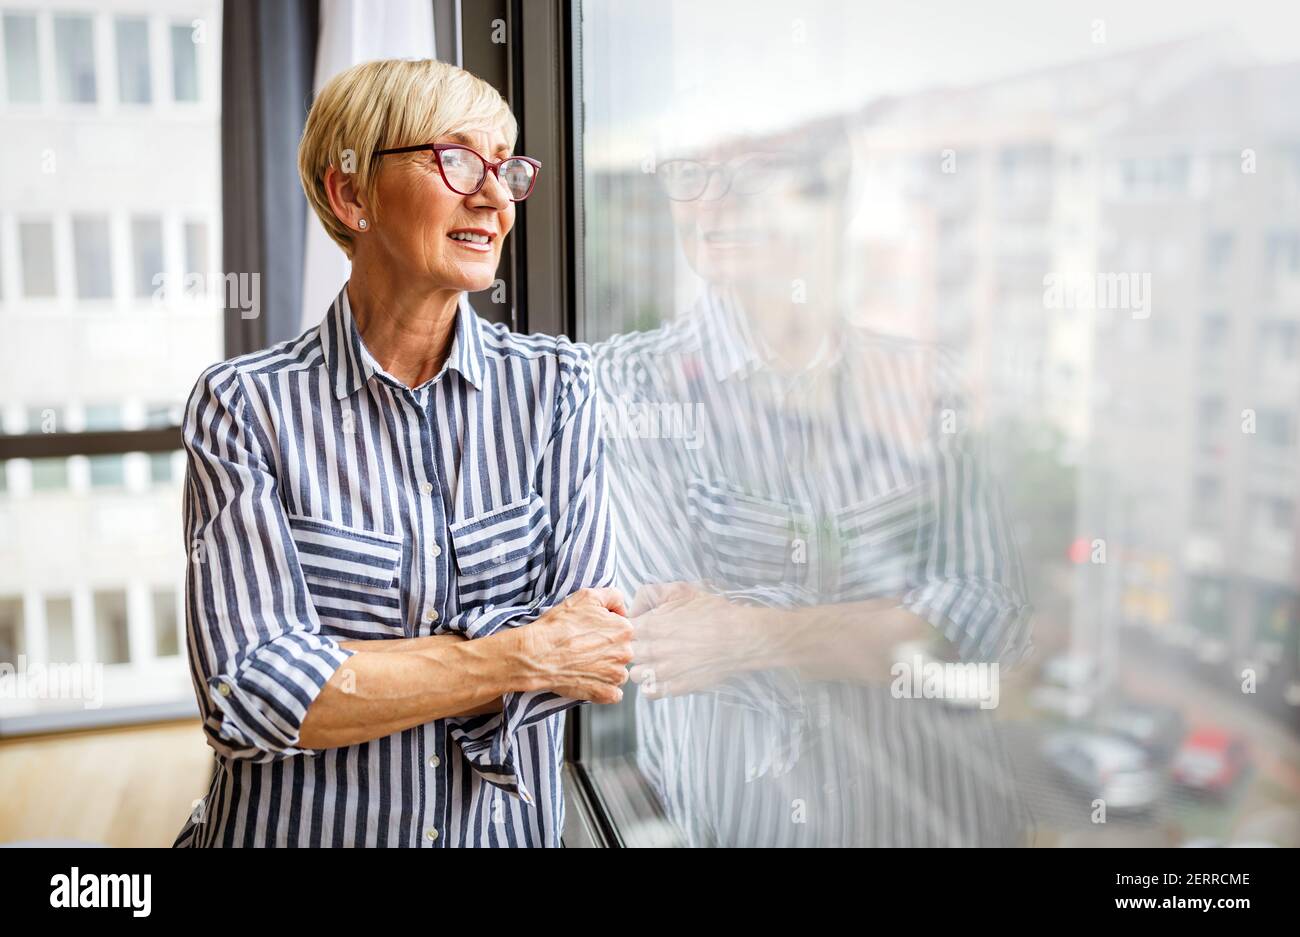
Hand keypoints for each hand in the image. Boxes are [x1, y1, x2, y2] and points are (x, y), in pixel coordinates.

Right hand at [520, 587, 632, 703]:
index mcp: (624, 629)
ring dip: (606, 670)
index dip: (607, 630)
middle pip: (622, 651)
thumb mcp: (586, 597)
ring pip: (618, 672)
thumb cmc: (558, 626)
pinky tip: (588, 680)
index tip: (592, 633)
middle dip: (607, 650)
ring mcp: (616, 675)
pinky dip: (603, 689)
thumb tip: (621, 609)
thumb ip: (612, 596)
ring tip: (584, 664)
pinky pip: (614, 694)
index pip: (624, 630)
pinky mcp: (605, 694)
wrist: (537, 654)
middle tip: (585, 648)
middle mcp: (625, 652)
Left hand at [628, 582, 767, 698]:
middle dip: (635, 647)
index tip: (637, 628)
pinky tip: (662, 676)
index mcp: (652, 625)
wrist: (741, 638)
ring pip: (634, 674)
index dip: (627, 628)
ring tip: (654, 661)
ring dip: (641, 667)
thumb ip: (651, 594)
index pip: (622, 630)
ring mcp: (665, 671)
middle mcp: (654, 649)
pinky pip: (650, 692)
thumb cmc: (714, 612)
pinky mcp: (676, 687)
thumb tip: (634, 607)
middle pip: (627, 653)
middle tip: (647, 643)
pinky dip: (652, 685)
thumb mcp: (682, 591)